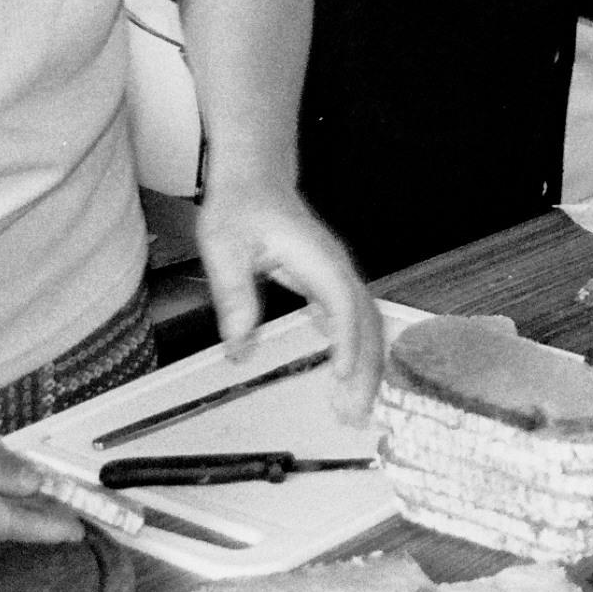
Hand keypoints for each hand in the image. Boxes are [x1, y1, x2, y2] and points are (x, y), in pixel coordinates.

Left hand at [195, 182, 385, 423]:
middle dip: (366, 369)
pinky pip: (355, 323)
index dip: (347, 339)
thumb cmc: (241, 207)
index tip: (341, 375)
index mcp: (317, 258)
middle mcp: (337, 269)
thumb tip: (240, 349)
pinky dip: (356, 354)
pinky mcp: (331, 286)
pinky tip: (346, 381)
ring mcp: (339, 277)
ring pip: (368, 326)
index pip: (343, 303)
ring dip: (366, 367)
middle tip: (353, 413)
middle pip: (367, 322)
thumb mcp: (224, 247)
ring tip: (354, 408)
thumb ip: (235, 295)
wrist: (256, 177)